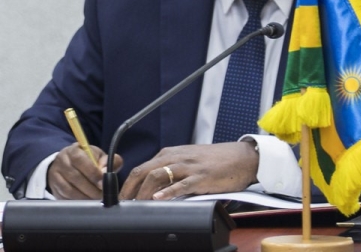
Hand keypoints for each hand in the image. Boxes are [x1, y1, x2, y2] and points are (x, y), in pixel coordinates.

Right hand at [46, 143, 122, 199]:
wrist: (69, 164)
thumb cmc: (88, 160)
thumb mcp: (98, 156)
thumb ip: (107, 161)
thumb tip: (106, 170)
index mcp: (73, 150)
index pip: (79, 159)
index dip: (92, 172)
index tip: (103, 183)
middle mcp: (61, 161)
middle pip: (75, 177)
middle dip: (91, 188)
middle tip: (102, 195)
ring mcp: (55, 175)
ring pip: (69, 190)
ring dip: (85, 197)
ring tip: (96, 200)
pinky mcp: (54, 188)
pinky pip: (65, 198)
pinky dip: (77, 202)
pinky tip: (86, 202)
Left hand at [119, 142, 257, 200]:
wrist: (241, 157)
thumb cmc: (214, 162)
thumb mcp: (187, 162)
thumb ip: (171, 173)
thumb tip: (153, 191)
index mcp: (169, 154)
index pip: (141, 168)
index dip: (127, 184)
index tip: (119, 198)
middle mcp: (175, 157)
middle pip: (143, 171)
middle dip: (129, 189)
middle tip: (121, 204)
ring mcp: (188, 166)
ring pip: (157, 176)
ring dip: (143, 192)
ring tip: (135, 205)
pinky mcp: (201, 177)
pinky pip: (181, 184)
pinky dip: (168, 191)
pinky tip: (159, 198)